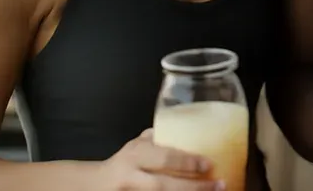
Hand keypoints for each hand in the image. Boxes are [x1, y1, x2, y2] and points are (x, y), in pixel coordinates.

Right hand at [96, 129, 224, 189]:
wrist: (93, 186)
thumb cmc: (123, 163)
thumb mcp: (136, 146)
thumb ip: (159, 138)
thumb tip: (189, 127)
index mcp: (134, 156)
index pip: (163, 158)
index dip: (187, 162)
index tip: (209, 164)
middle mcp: (131, 178)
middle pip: (163, 185)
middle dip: (193, 187)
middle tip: (218, 185)